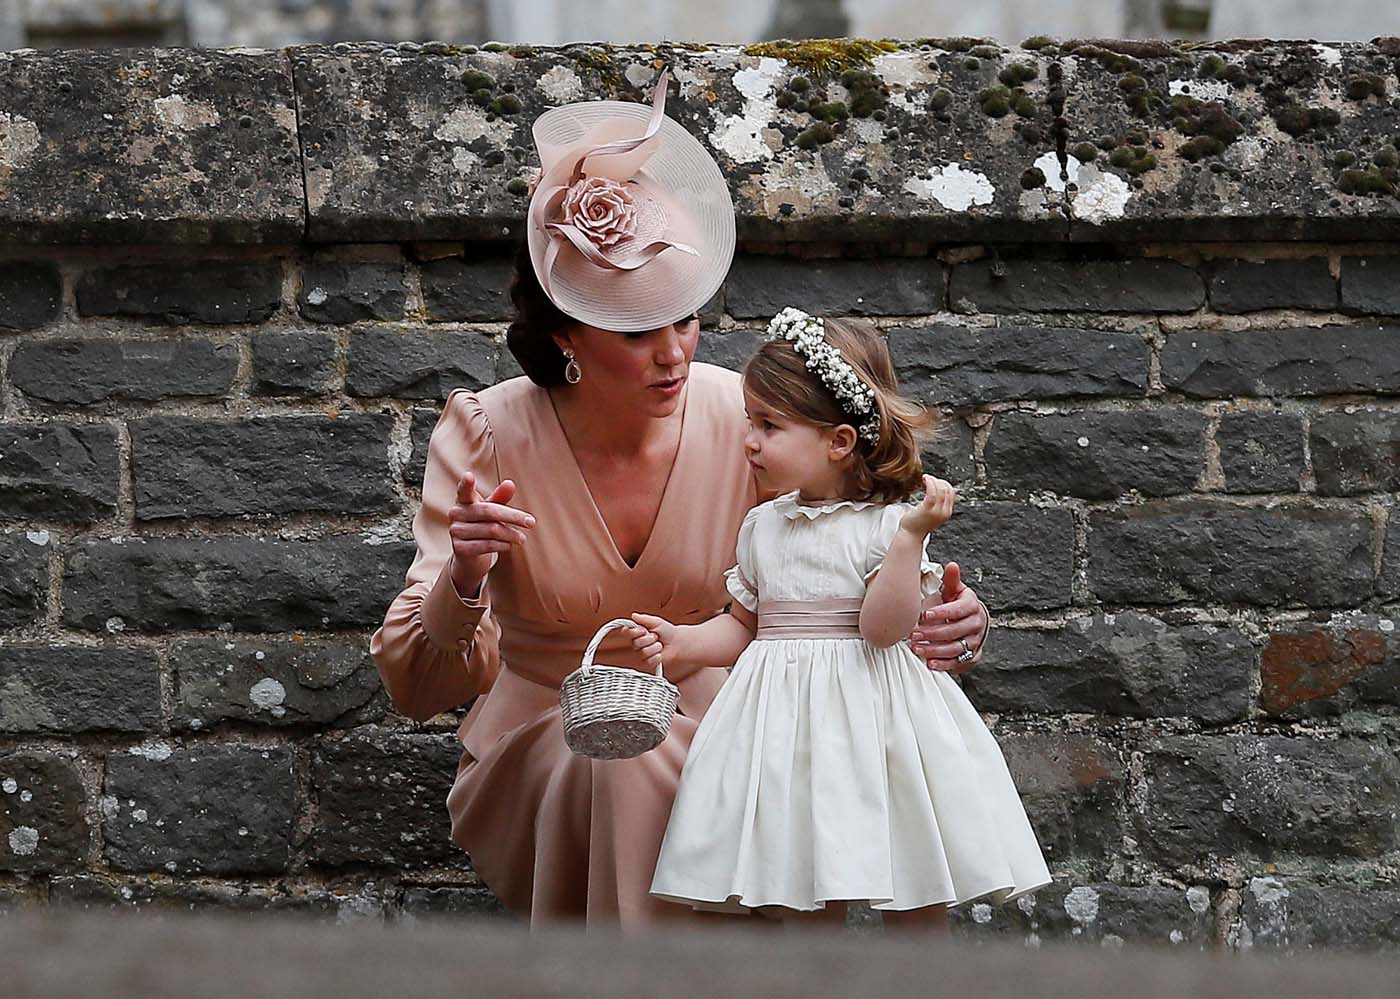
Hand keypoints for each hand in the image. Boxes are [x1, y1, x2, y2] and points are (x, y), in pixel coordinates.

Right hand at [448, 471, 534, 596]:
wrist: (470, 555)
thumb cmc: (483, 525)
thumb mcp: (493, 509)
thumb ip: (500, 497)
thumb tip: (510, 484)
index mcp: (464, 500)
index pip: (464, 490)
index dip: (466, 484)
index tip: (469, 475)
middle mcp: (456, 514)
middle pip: (489, 511)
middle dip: (513, 517)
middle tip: (531, 522)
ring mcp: (456, 531)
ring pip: (491, 530)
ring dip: (511, 534)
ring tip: (522, 538)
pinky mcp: (459, 548)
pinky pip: (487, 545)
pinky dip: (502, 545)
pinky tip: (509, 545)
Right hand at [628, 612, 680, 671]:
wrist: (677, 643)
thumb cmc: (667, 632)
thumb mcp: (657, 622)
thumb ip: (645, 619)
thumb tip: (634, 615)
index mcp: (637, 633)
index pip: (627, 633)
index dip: (634, 632)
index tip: (643, 630)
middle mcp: (637, 644)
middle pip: (636, 643)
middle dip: (649, 639)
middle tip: (656, 637)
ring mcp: (641, 654)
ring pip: (643, 652)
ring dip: (655, 647)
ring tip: (660, 645)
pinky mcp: (647, 663)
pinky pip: (648, 661)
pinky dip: (657, 656)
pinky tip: (660, 654)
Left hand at [899, 475, 956, 536]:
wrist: (911, 535)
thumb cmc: (918, 523)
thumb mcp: (932, 514)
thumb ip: (938, 505)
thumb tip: (939, 491)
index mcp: (947, 513)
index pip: (951, 492)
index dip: (944, 483)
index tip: (935, 480)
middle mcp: (944, 512)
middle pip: (947, 490)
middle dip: (939, 480)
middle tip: (929, 478)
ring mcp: (936, 511)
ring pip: (941, 490)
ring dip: (933, 480)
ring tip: (926, 477)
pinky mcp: (927, 510)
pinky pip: (932, 492)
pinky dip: (929, 483)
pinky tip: (925, 479)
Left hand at [909, 563, 986, 674]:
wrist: (974, 620)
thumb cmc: (959, 604)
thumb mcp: (955, 591)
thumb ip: (951, 581)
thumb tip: (952, 565)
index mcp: (972, 606)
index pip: (958, 610)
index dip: (942, 613)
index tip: (924, 614)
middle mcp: (976, 624)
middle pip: (954, 631)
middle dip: (932, 633)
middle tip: (913, 634)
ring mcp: (976, 641)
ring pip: (955, 648)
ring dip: (935, 650)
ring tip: (917, 648)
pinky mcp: (973, 655)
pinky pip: (959, 662)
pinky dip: (944, 664)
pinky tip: (930, 663)